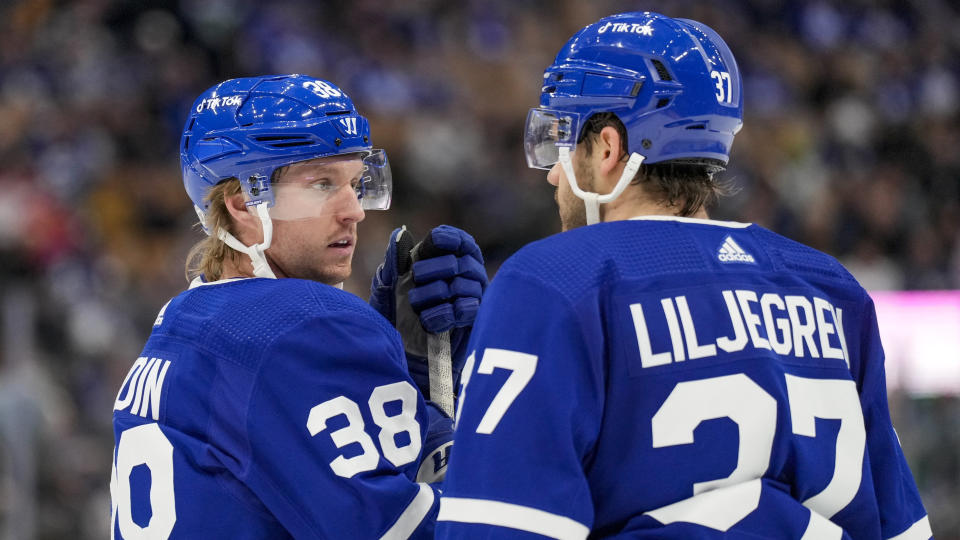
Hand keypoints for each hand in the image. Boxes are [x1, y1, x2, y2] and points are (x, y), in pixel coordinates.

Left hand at [370, 225, 487, 399]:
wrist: (400, 354)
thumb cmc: (395, 315)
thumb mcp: (387, 286)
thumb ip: (393, 260)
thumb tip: (400, 234)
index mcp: (448, 262)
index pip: (461, 241)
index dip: (451, 238)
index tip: (436, 239)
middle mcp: (467, 278)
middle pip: (463, 260)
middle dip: (435, 267)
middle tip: (417, 278)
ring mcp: (473, 299)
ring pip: (464, 285)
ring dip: (434, 293)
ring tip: (417, 306)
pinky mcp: (474, 322)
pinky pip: (467, 309)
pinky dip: (443, 313)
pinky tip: (428, 320)